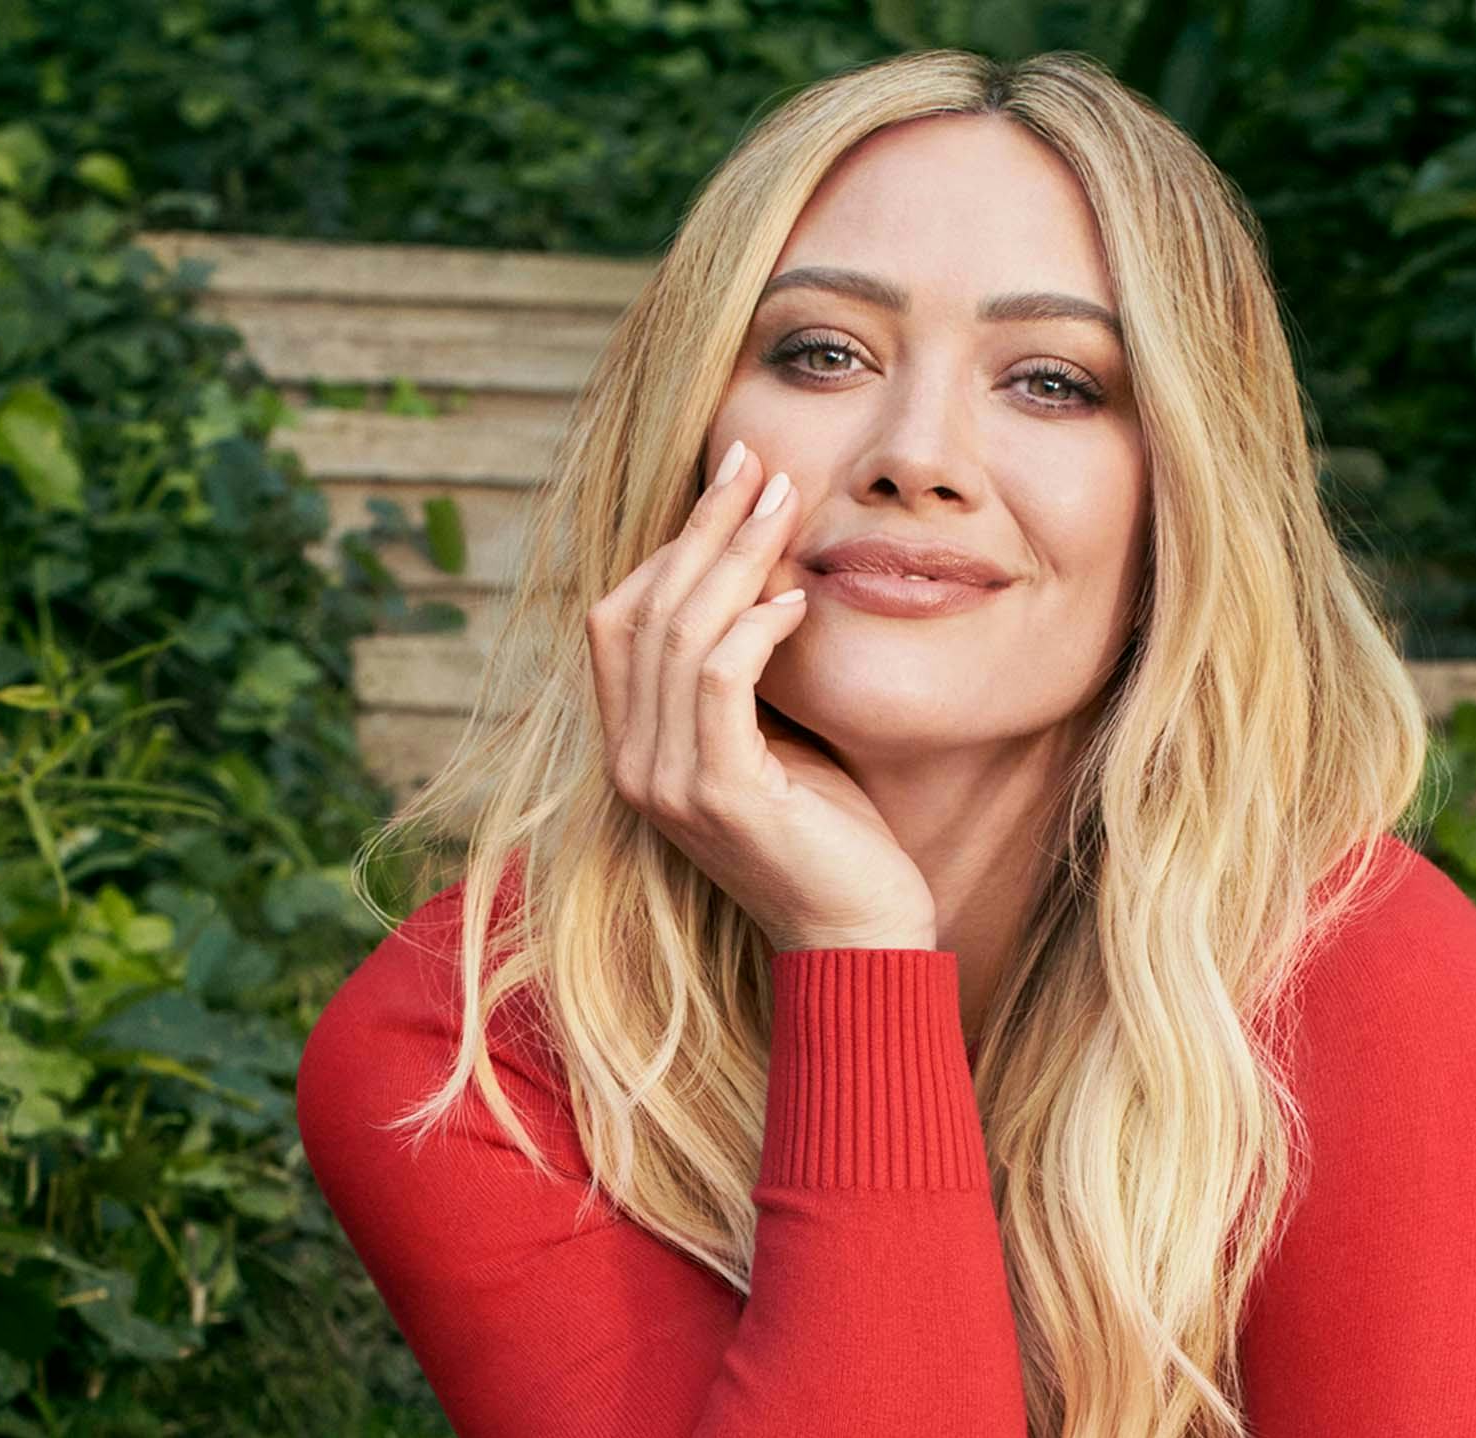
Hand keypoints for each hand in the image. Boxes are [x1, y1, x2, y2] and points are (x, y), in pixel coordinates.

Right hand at [586, 439, 938, 952]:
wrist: (855, 937)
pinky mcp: (718, 796)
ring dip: (734, 557)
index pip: (620, 618)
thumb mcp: (774, 736)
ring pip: (678, 635)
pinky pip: (719, 682)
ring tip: (784, 504)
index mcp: (632, 747)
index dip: (670, 543)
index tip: (732, 478)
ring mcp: (665, 783)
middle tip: (755, 463)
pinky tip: (798, 598)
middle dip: (701, 526)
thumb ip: (746, 672)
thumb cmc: (829, 834)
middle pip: (642, 610)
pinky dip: (755, 627)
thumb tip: (765, 572)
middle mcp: (630, 764)